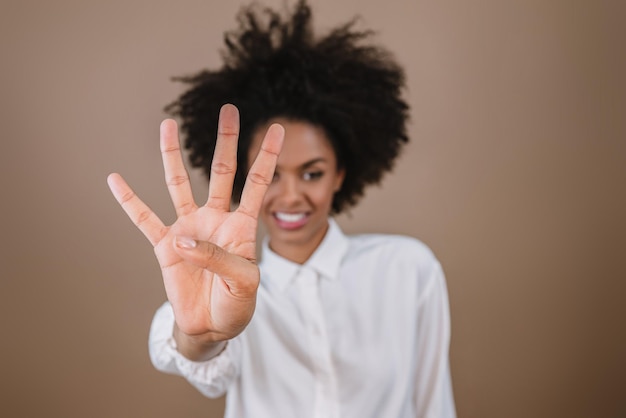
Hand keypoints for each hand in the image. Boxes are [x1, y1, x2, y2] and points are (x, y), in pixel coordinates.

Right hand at [108, 104, 283, 354]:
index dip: (267, 157)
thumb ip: (217, 258)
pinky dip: (129, 202)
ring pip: (179, 185)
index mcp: (242, 226)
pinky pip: (144, 220)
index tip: (279, 128)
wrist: (212, 326)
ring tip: (167, 125)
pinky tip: (115, 180)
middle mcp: (215, 220)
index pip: (257, 184)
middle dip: (226, 141)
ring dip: (173, 156)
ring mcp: (189, 229)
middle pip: (222, 172)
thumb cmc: (236, 303)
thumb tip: (183, 237)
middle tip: (228, 109)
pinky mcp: (166, 246)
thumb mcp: (243, 282)